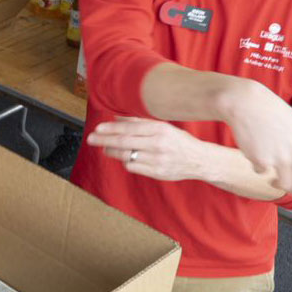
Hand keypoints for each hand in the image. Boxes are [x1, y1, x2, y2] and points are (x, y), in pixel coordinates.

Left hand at [86, 117, 207, 181]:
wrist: (200, 160)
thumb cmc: (178, 141)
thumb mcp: (163, 126)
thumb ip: (140, 122)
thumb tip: (116, 118)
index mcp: (159, 129)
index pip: (129, 129)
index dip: (111, 128)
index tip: (97, 128)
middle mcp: (158, 144)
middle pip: (124, 142)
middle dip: (104, 140)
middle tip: (91, 139)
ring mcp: (157, 160)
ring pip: (126, 155)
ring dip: (111, 151)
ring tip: (105, 148)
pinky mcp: (157, 173)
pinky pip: (133, 167)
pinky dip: (126, 161)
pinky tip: (126, 157)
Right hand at [224, 81, 291, 194]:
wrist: (250, 104)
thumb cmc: (278, 117)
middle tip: (288, 182)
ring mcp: (281, 158)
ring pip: (285, 186)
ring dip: (279, 184)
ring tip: (274, 178)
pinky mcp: (261, 160)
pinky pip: (261, 173)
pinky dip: (258, 166)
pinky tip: (257, 153)